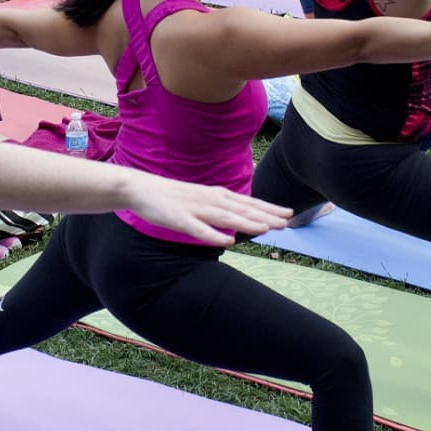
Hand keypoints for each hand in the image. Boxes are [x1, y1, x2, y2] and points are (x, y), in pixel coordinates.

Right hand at [123, 175, 291, 244]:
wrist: (141, 189)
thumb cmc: (172, 197)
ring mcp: (195, 209)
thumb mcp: (201, 200)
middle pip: (242, 209)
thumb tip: (237, 224)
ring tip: (266, 229)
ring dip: (247, 223)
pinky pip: (199, 229)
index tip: (289, 214)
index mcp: (216, 195)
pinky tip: (228, 241)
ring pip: (225, 218)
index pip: (247, 202)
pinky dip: (214, 235)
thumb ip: (219, 210)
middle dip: (266, 215)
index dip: (268, 208)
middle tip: (287, 222)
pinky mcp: (180, 219)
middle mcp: (210, 200)